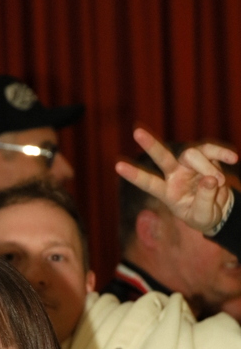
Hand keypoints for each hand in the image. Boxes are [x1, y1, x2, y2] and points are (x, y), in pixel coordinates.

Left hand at [115, 127, 237, 233]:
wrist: (220, 210)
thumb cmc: (204, 216)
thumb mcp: (203, 217)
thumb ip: (205, 200)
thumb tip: (211, 179)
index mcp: (166, 192)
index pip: (147, 182)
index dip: (134, 175)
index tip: (118, 166)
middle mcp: (174, 174)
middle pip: (162, 157)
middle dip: (151, 144)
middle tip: (136, 132)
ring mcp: (189, 164)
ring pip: (192, 154)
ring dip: (207, 167)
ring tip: (220, 182)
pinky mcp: (206, 157)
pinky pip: (211, 150)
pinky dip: (221, 153)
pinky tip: (233, 159)